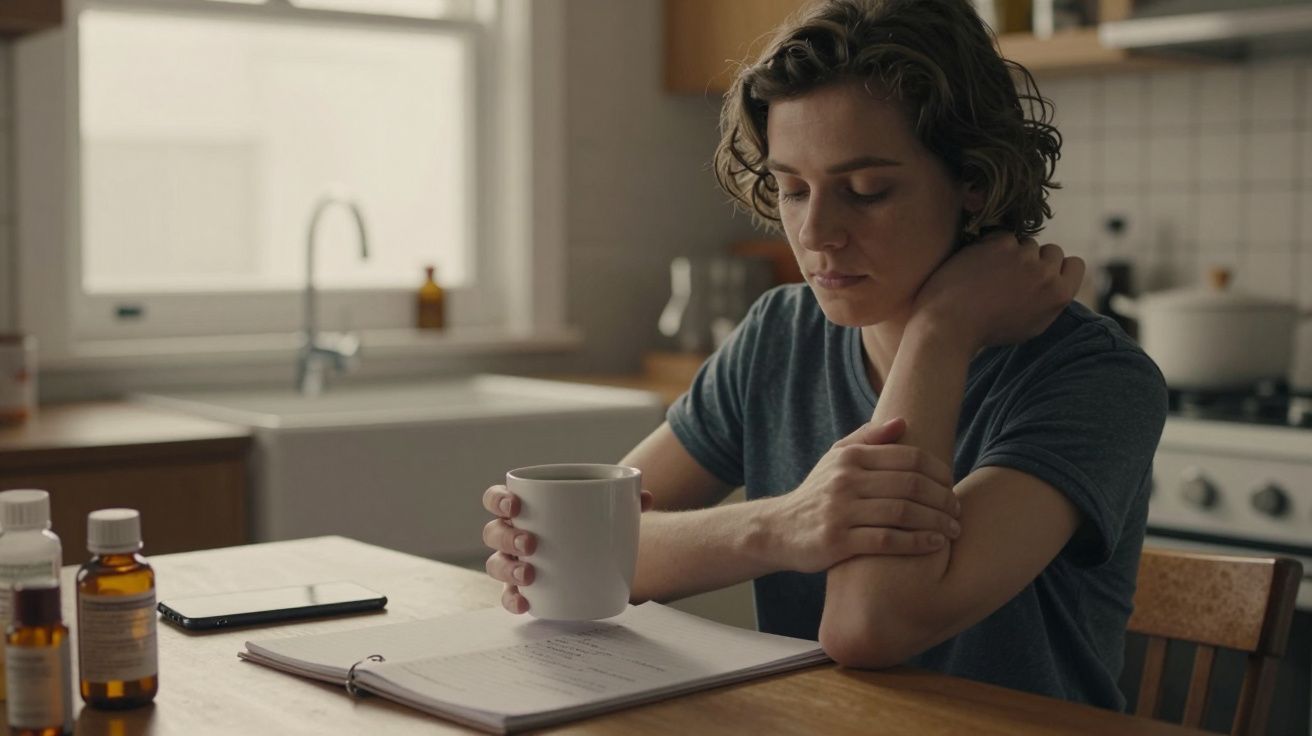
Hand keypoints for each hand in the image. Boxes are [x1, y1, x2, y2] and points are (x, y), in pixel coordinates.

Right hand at [482, 484, 654, 613]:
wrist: (594, 550)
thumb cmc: (589, 521)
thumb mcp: (604, 507)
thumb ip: (625, 501)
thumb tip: (645, 497)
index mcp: (524, 507)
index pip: (496, 498)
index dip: (498, 500)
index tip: (515, 505)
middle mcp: (512, 534)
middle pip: (493, 532)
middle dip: (507, 537)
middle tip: (531, 543)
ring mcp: (515, 561)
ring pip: (496, 564)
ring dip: (507, 568)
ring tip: (530, 573)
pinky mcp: (524, 587)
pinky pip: (509, 595)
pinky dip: (512, 599)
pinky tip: (525, 602)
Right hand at [763, 417, 961, 573]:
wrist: (778, 529)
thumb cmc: (817, 493)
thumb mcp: (835, 459)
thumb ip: (868, 439)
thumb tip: (903, 421)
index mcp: (850, 457)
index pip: (908, 458)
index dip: (938, 471)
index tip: (952, 485)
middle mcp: (845, 480)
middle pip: (910, 485)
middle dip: (942, 498)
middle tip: (958, 510)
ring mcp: (840, 511)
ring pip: (902, 512)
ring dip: (936, 521)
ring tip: (953, 529)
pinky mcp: (837, 541)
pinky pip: (886, 540)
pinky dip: (916, 542)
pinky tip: (934, 544)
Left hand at [911, 232, 1084, 350]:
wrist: (951, 324)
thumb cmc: (987, 330)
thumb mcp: (1031, 324)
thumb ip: (1049, 300)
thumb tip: (1058, 280)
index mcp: (1060, 295)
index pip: (1075, 264)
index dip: (1057, 267)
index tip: (1040, 273)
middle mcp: (1047, 274)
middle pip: (1051, 251)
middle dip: (1034, 259)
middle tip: (1010, 275)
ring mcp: (1024, 256)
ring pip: (1026, 243)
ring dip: (1011, 253)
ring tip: (990, 276)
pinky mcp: (1001, 244)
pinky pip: (1003, 236)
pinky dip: (991, 247)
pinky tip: (978, 266)